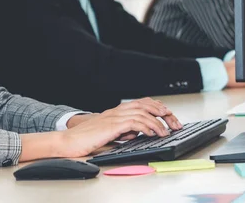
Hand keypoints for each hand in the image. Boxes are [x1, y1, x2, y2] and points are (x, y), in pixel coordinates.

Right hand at [58, 98, 181, 157]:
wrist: (70, 141)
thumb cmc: (87, 139)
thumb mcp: (110, 134)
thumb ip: (123, 131)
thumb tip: (137, 134)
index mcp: (117, 111)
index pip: (141, 102)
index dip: (157, 106)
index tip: (168, 114)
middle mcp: (117, 110)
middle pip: (145, 104)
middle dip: (162, 112)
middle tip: (174, 121)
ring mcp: (114, 116)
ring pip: (142, 113)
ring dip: (157, 122)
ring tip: (166, 131)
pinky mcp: (112, 125)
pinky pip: (134, 123)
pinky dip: (147, 127)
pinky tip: (153, 133)